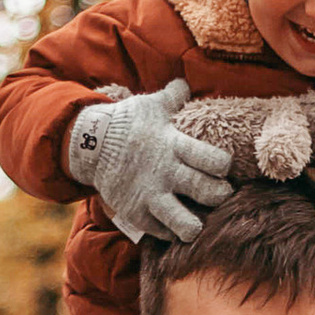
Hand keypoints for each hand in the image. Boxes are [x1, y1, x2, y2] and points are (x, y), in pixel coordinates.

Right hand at [65, 77, 232, 243]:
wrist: (90, 143)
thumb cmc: (127, 123)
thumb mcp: (151, 106)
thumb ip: (172, 97)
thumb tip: (184, 82)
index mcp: (174, 145)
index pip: (214, 160)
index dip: (223, 167)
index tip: (221, 168)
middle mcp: (166, 172)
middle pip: (207, 193)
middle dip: (219, 196)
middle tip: (218, 195)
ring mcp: (151, 195)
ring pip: (185, 223)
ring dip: (195, 226)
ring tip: (196, 222)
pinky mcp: (137, 213)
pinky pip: (162, 232)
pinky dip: (171, 232)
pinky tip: (173, 223)